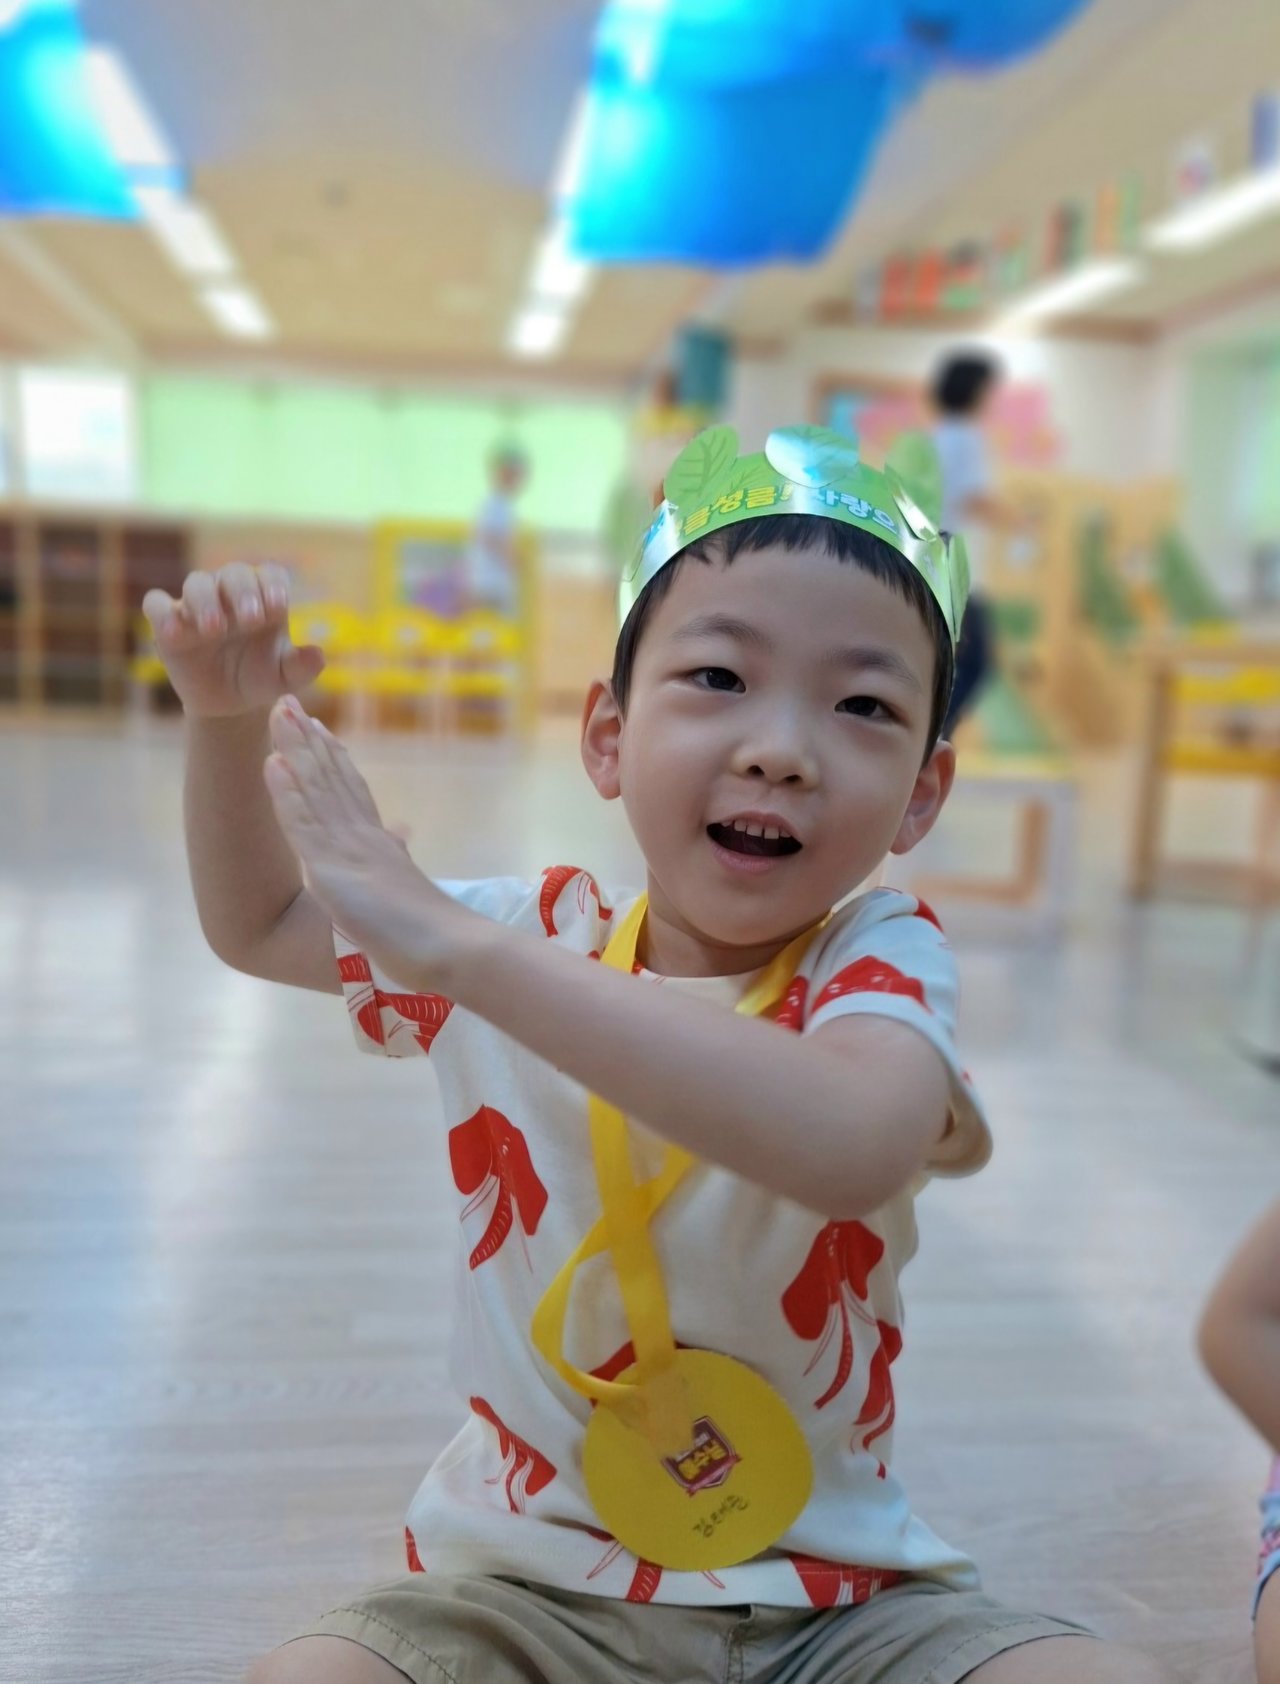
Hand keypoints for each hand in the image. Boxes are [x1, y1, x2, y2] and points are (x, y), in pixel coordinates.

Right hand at [142, 563, 324, 718]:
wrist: (228, 703)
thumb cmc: (259, 678)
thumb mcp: (285, 678)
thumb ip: (302, 667)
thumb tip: (318, 655)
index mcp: (264, 599)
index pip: (269, 574)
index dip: (273, 585)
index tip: (280, 608)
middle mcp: (230, 595)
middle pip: (234, 573)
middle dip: (244, 591)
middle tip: (252, 619)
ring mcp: (197, 605)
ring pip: (196, 582)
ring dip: (206, 600)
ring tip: (215, 628)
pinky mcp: (167, 622)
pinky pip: (157, 605)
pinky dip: (162, 613)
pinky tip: (175, 634)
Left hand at [262, 697, 475, 987]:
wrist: (446, 949)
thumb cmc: (435, 934)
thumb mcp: (410, 891)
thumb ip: (399, 862)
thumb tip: (401, 837)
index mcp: (379, 845)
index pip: (351, 791)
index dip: (333, 757)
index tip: (319, 728)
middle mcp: (362, 837)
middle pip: (331, 777)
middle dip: (307, 739)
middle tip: (287, 702)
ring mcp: (347, 850)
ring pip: (315, 788)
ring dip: (294, 748)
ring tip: (277, 711)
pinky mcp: (332, 869)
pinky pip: (303, 824)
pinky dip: (286, 791)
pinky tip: (272, 762)